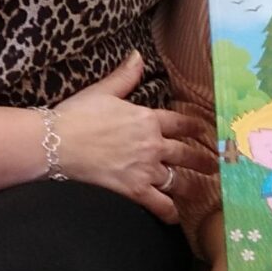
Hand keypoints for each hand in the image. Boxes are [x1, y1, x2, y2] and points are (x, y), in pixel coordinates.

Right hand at [52, 50, 215, 223]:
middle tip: (214, 165)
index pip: (180, 123)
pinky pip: (161, 205)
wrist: (57, 142)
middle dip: (203, 160)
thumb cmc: (77, 115)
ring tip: (201, 189)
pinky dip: (170, 212)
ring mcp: (146, 169)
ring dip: (193, 186)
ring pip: (179, 181)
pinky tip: (175, 215)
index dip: (195, 128)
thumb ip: (125, 75)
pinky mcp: (135, 190)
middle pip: (186, 154)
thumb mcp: (103, 91)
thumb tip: (138, 54)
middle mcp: (153, 144)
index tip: (205, 131)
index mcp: (147, 119)